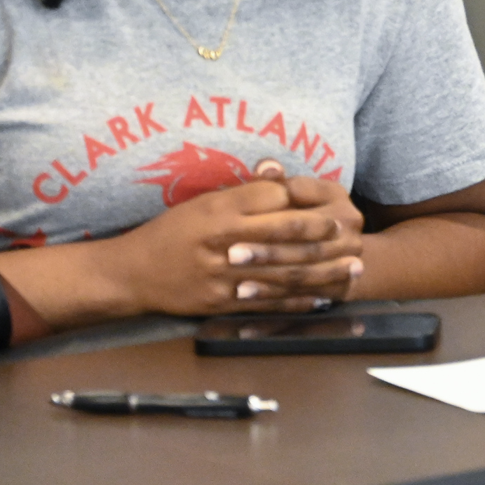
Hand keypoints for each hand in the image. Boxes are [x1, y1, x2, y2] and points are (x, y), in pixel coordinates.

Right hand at [102, 162, 363, 315]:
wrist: (132, 274)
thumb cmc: (171, 232)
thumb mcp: (204, 203)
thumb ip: (245, 193)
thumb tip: (282, 179)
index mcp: (220, 213)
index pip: (272, 204)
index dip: (306, 206)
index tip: (332, 207)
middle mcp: (224, 244)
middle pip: (284, 238)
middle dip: (323, 237)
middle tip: (352, 234)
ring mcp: (224, 278)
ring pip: (283, 273)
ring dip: (322, 271)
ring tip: (351, 267)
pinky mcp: (223, 305)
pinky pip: (268, 303)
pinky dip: (298, 300)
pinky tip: (322, 297)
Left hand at [224, 167, 366, 303]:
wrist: (340, 253)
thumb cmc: (305, 214)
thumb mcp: (296, 192)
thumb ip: (277, 181)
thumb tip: (265, 167)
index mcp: (338, 198)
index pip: (302, 200)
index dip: (272, 209)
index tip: (239, 216)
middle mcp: (349, 229)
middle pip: (304, 239)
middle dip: (267, 250)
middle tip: (230, 255)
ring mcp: (349, 261)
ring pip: (304, 271)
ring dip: (268, 276)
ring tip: (235, 281)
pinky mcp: (340, 287)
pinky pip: (303, 295)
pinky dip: (274, 296)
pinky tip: (246, 296)